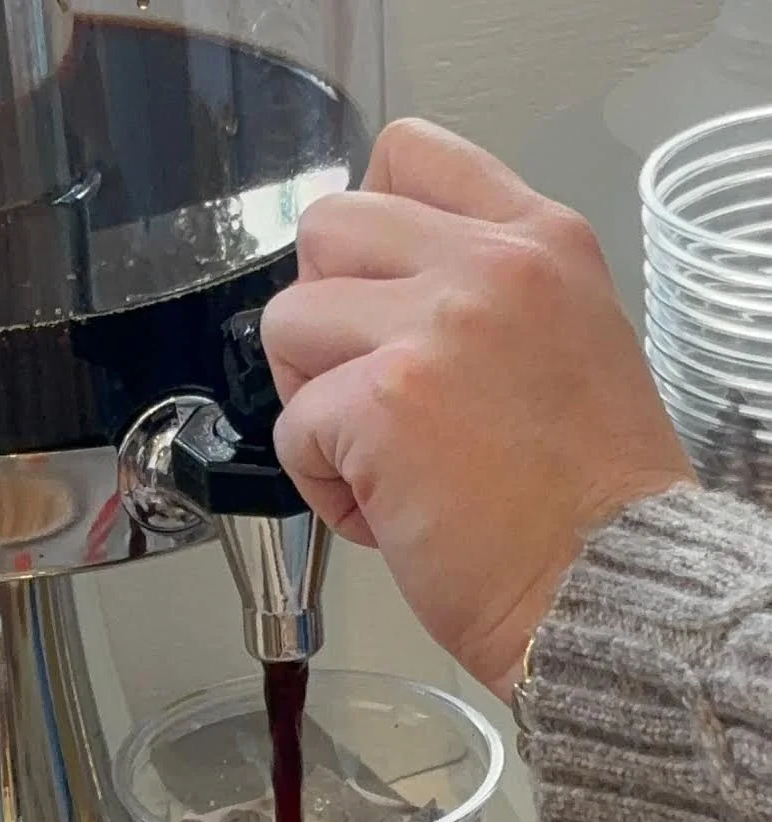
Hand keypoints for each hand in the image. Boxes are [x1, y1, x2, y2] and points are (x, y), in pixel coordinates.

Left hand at [262, 120, 691, 698]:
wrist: (613, 589)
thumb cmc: (596, 502)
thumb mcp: (575, 344)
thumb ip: (490, 297)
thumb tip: (384, 299)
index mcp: (540, 243)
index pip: (410, 153)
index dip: (365, 228)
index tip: (372, 292)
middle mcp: (488, 268)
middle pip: (328, 227)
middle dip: (323, 318)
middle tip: (362, 391)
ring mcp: (431, 330)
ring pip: (288, 322)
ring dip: (313, 402)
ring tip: (374, 464)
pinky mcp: (381, 404)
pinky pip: (292, 428)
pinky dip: (322, 485)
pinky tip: (382, 516)